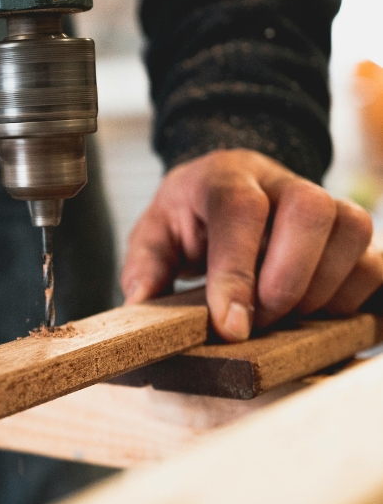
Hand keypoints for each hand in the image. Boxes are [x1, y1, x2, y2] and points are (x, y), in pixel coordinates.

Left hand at [120, 149, 382, 340]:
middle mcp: (279, 181)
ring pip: (351, 229)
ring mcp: (322, 201)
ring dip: (322, 289)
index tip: (232, 327)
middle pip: (309, 209)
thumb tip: (143, 304)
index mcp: (224, 176)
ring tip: (285, 315)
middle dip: (287, 279)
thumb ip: (145, 265)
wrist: (226, 187)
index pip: (239, 209)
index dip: (237, 271)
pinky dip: (355, 296)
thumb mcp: (155, 233)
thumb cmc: (190, 217)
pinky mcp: (348, 233)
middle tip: (260, 319)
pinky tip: (320, 314)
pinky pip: (376, 261)